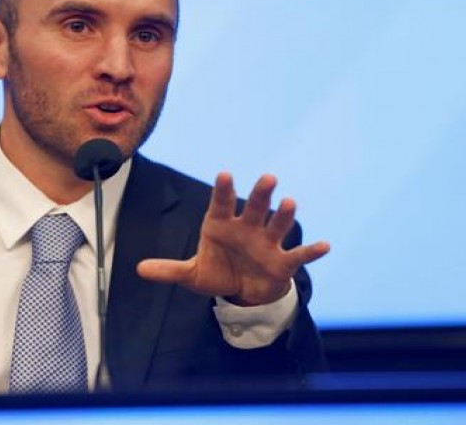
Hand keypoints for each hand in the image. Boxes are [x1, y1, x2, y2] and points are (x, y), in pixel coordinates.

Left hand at [136, 172, 329, 305]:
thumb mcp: (191, 275)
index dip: (223, 190)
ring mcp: (267, 243)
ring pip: (278, 225)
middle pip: (255, 207)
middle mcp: (247, 228)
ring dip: (284, 215)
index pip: (221, 204)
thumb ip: (169, 270)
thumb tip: (140, 269)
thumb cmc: (217, 272)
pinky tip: (325, 245)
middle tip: (268, 178)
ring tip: (290, 203)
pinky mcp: (282, 262)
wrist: (243, 292)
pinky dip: (311, 251)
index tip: (224, 174)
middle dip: (261, 194)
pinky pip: (298, 255)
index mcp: (221, 225)